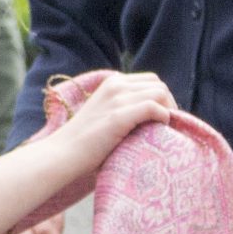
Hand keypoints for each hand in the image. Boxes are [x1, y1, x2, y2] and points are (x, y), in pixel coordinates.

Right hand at [54, 72, 175, 169]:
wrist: (63, 153)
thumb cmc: (84, 142)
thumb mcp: (105, 114)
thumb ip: (124, 107)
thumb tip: (152, 115)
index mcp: (112, 82)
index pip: (150, 80)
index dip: (161, 98)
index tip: (163, 117)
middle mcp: (115, 85)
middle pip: (158, 84)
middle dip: (168, 102)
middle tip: (166, 125)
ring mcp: (117, 98)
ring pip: (160, 93)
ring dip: (169, 110)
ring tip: (164, 129)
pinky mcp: (119, 115)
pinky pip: (154, 107)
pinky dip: (163, 117)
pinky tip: (160, 130)